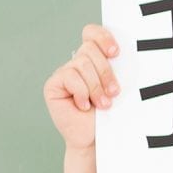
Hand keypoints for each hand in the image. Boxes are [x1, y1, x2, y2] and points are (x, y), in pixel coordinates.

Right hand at [43, 24, 119, 150]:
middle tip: (114, 93)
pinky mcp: (53, 84)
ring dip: (96, 87)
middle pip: (90, 49)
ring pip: (82, 64)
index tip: (116, 52)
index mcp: (95, 59)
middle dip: (106, 73)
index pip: (92, 33)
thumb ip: (116, 69)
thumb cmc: (110, 115)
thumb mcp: (118, 88)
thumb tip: (118, 53)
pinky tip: (84, 105)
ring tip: (103, 104)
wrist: (97, 139)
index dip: (102, 37)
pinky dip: (82, 92)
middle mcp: (78, 63)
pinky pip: (70, 76)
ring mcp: (64, 73)